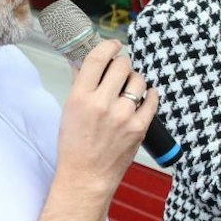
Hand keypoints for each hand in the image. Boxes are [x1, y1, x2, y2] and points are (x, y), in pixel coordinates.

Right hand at [55, 40, 151, 192]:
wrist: (86, 176)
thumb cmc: (75, 145)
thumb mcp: (69, 111)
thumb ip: (79, 84)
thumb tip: (81, 61)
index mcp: (81, 97)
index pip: (97, 58)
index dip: (108, 46)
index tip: (114, 45)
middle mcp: (102, 103)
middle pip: (122, 65)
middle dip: (123, 64)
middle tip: (121, 71)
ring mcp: (123, 115)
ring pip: (139, 80)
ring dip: (135, 80)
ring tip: (129, 90)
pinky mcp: (139, 127)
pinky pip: (152, 99)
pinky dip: (150, 95)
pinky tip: (145, 96)